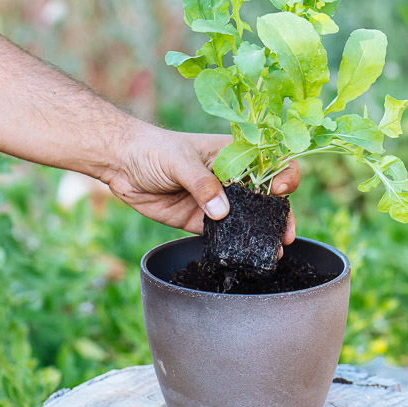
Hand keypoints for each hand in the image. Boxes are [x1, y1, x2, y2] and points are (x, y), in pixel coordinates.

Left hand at [106, 124, 298, 248]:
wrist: (121, 164)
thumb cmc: (153, 149)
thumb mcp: (179, 160)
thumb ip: (202, 184)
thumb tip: (221, 212)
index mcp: (233, 155)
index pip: (270, 163)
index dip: (283, 176)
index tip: (279, 191)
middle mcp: (230, 179)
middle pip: (265, 197)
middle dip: (280, 214)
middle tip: (286, 234)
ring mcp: (216, 202)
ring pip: (247, 220)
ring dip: (262, 235)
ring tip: (273, 252)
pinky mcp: (199, 221)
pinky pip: (222, 236)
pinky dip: (235, 246)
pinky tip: (245, 257)